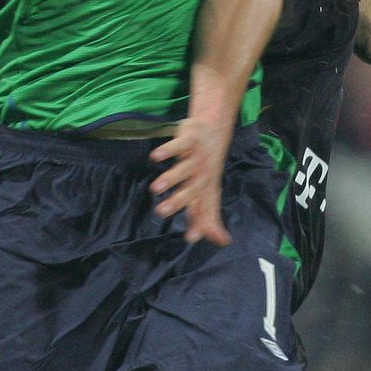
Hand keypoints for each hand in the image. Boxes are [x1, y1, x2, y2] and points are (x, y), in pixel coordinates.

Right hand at [149, 116, 233, 245]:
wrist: (215, 128)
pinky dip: (168, 150)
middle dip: (177, 201)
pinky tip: (156, 157)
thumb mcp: (208, 191)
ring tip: (156, 188)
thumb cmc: (206, 167)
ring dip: (171, 178)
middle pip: (192, 190)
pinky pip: (179, 144)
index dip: (200, 223)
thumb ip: (205, 217)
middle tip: (160, 212)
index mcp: (207, 188)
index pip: (205, 209)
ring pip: (184, 169)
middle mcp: (203, 174)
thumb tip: (214, 241)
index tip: (190, 238)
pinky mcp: (190, 138)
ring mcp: (197, 156)